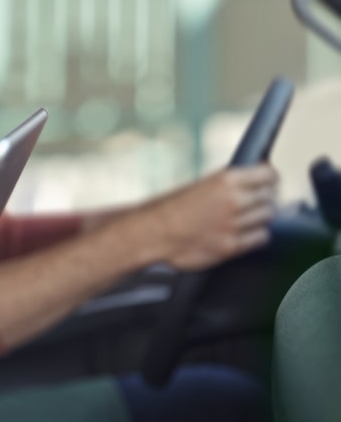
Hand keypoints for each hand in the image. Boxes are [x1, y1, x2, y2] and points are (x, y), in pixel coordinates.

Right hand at [143, 164, 277, 270]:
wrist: (149, 233)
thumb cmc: (169, 209)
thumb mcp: (199, 186)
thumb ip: (228, 185)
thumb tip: (256, 185)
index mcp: (225, 180)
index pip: (268, 175)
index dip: (270, 179)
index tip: (269, 182)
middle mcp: (233, 201)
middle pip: (270, 197)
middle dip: (264, 199)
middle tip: (254, 202)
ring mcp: (233, 225)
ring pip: (268, 217)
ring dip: (259, 217)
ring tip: (245, 218)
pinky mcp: (231, 246)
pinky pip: (261, 238)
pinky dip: (256, 235)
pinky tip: (243, 233)